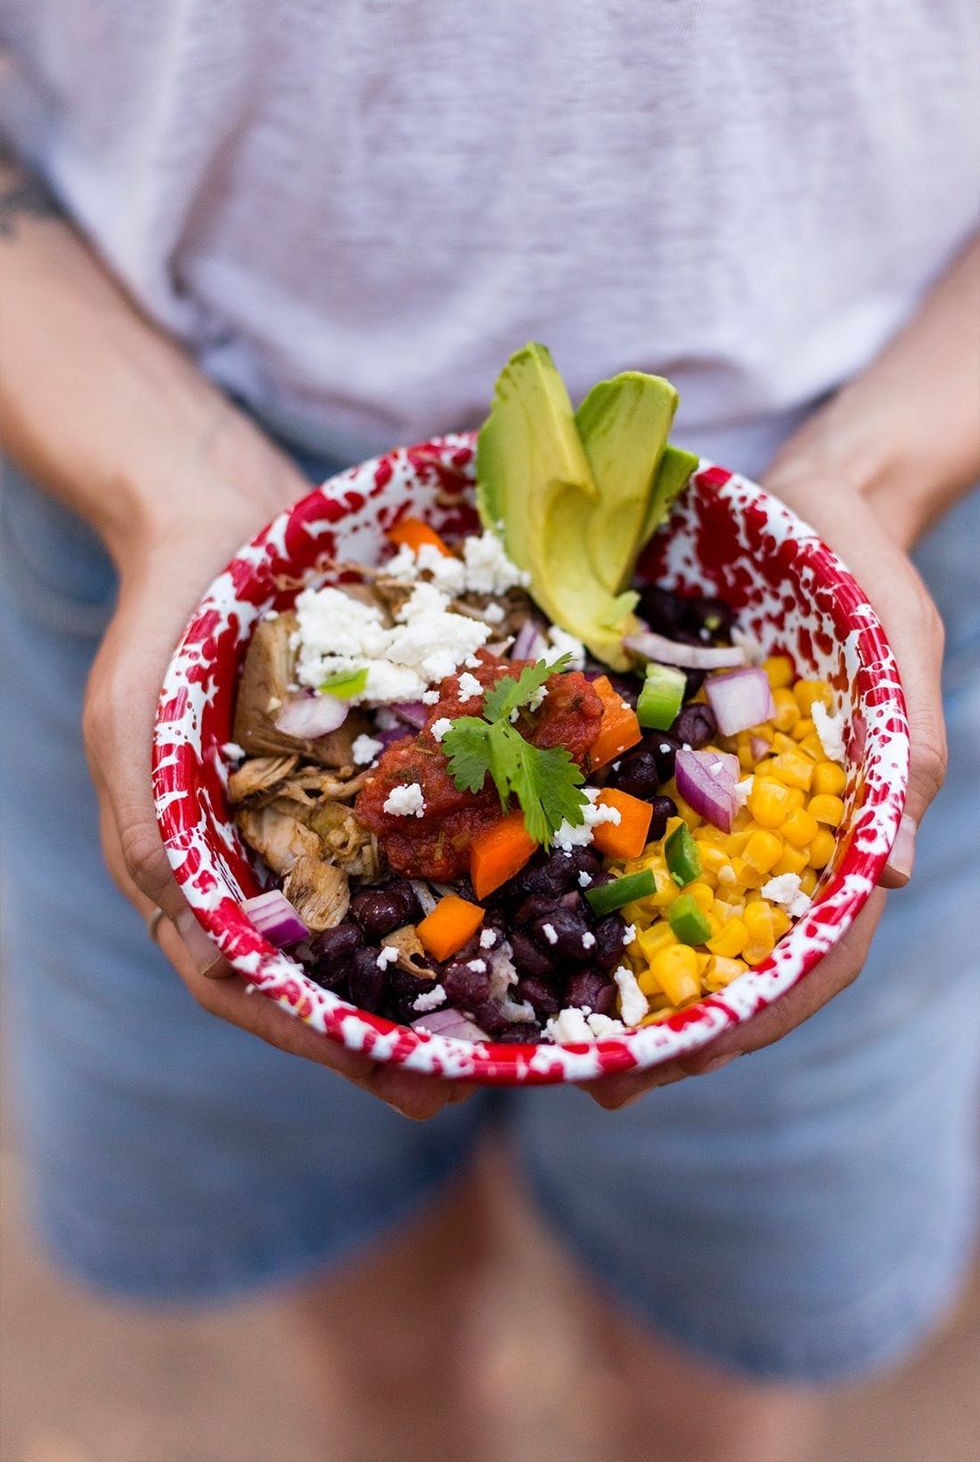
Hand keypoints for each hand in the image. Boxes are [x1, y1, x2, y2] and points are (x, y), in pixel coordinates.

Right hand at [83, 412, 468, 1120]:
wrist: (219, 521)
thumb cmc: (166, 619)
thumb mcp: (134, 712)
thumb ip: (149, 812)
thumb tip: (179, 913)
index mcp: (189, 868)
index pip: (242, 983)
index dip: (310, 1037)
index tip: (389, 1077)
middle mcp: (255, 861)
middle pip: (319, 974)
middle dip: (387, 1031)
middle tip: (469, 1078)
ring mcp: (311, 822)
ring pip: (372, 921)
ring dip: (432, 974)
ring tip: (507, 1017)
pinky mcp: (360, 779)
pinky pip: (409, 842)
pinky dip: (452, 882)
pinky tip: (516, 901)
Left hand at [586, 467, 945, 1110]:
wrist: (804, 500)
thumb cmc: (859, 566)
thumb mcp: (901, 633)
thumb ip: (905, 741)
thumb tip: (891, 871)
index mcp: (844, 820)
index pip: (818, 947)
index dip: (761, 1014)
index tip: (689, 1059)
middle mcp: (774, 829)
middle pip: (737, 955)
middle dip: (676, 1025)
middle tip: (597, 1079)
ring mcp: (717, 802)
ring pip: (678, 913)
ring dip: (623, 979)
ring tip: (554, 1035)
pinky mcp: (666, 763)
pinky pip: (630, 835)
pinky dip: (592, 888)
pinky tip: (532, 916)